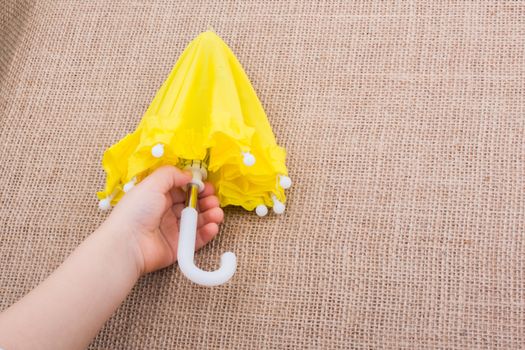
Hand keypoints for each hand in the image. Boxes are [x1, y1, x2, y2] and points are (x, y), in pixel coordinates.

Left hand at [105, 166, 223, 274]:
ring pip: (197, 221)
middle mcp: (166, 212)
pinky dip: (207, 232)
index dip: (195, 186)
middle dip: (206, 200)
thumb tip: (188, 174)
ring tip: (216, 212)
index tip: (205, 185)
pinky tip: (212, 226)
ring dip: (210, 215)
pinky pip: (197, 239)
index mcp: (158, 196)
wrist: (128, 244)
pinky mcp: (179, 247)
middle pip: (192, 204)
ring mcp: (173, 230)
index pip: (181, 189)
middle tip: (213, 199)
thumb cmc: (137, 210)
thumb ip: (171, 174)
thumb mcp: (152, 184)